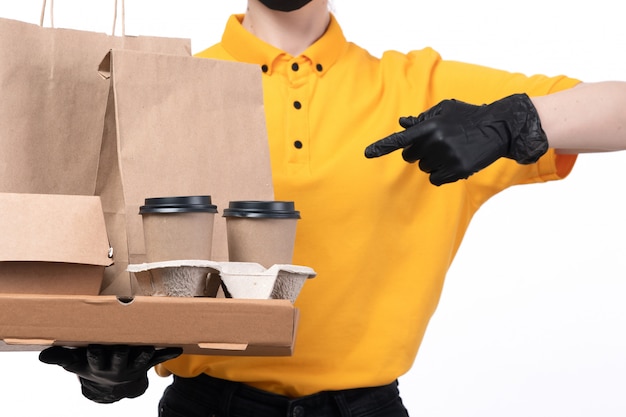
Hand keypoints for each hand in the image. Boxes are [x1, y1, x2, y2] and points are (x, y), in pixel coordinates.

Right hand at [39, 344, 181, 402]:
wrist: (113, 384)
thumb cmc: (92, 365)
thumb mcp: (75, 364)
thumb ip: (61, 358)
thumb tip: (42, 357)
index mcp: (98, 364)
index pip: (95, 359)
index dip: (95, 355)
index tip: (95, 348)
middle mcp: (117, 367)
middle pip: (119, 359)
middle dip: (120, 353)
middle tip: (121, 346)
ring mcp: (133, 365)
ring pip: (140, 360)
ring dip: (145, 354)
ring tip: (148, 347)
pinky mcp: (147, 362)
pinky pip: (158, 358)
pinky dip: (167, 353)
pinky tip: (177, 349)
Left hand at [364, 93, 548, 185]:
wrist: (498, 126)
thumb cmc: (468, 116)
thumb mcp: (445, 110)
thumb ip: (423, 118)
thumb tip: (402, 122)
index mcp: (430, 126)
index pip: (400, 139)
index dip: (382, 147)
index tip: (367, 153)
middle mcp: (436, 142)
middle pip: (410, 157)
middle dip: (419, 152)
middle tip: (436, 145)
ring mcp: (447, 157)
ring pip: (425, 168)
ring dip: (433, 162)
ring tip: (451, 150)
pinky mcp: (458, 170)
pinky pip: (437, 179)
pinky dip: (443, 174)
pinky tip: (455, 162)